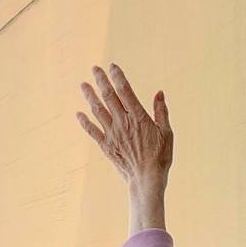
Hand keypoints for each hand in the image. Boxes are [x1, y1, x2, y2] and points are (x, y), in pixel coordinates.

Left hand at [77, 63, 172, 232]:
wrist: (146, 180)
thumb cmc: (160, 157)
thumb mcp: (167, 133)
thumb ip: (161, 112)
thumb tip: (159, 93)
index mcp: (138, 117)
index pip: (125, 91)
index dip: (117, 77)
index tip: (112, 66)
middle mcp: (122, 123)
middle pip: (109, 97)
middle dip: (101, 81)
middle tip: (94, 69)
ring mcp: (112, 134)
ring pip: (98, 110)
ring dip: (89, 96)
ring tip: (83, 85)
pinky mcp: (106, 146)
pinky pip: (92, 131)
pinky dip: (85, 122)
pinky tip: (78, 114)